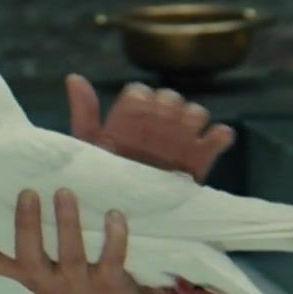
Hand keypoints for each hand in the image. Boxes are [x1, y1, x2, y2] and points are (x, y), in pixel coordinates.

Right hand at [0, 188, 158, 293]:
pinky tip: (114, 213)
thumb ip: (47, 244)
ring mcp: (80, 285)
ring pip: (70, 255)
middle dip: (26, 224)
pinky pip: (112, 259)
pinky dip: (114, 236)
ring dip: (67, 223)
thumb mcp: (55, 274)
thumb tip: (49, 184)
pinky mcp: (111, 286)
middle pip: (28, 258)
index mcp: (31, 276)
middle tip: (27, 192)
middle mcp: (50, 282)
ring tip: (65, 192)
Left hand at [65, 74, 235, 183]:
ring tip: (178, 139)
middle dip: (166, 107)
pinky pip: (219, 136)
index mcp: (129, 119)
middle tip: (158, 128)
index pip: (140, 92)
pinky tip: (208, 142)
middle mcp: (156, 124)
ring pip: (196, 111)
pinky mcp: (201, 157)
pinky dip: (219, 135)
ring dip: (190, 118)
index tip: (136, 115)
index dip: (140, 100)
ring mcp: (180, 139)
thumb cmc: (105, 179)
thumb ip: (85, 114)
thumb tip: (73, 78)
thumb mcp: (90, 147)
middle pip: (170, 96)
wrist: (129, 216)